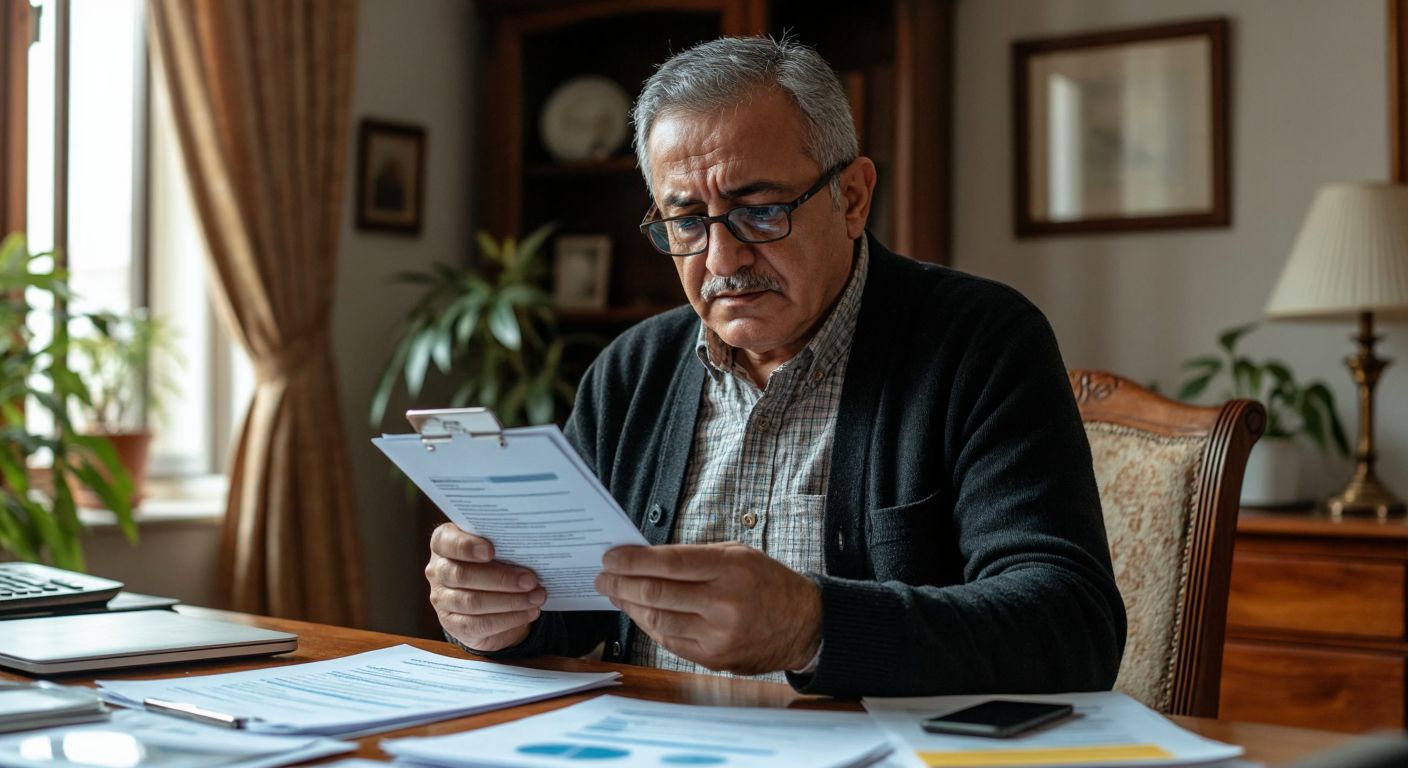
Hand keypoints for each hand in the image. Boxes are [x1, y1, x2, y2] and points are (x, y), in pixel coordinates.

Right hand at [426, 523, 544, 651]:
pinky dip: (509, 619)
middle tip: (530, 580)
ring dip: (510, 601)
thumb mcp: (497, 548)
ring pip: (472, 602)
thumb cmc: (495, 562)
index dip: (465, 546)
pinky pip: (480, 624)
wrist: (489, 598)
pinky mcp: (453, 624)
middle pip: (462, 575)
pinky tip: (529, 612)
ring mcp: (442, 599)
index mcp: (444, 543)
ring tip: (536, 597)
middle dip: (500, 578)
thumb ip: (503, 545)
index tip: (491, 551)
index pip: (445, 542)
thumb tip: (531, 549)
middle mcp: (438, 570)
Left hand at [594, 543, 820, 674]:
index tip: (611, 558)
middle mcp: (723, 604)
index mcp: (730, 569)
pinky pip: (669, 641)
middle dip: (621, 584)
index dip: (632, 561)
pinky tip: (640, 614)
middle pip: (655, 593)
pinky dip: (650, 625)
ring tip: (617, 594)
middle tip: (603, 577)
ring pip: (657, 620)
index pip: (668, 563)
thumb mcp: (738, 555)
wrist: (805, 626)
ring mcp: (717, 635)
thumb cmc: (769, 584)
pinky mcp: (713, 658)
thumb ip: (694, 557)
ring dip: (630, 606)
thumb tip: (645, 560)